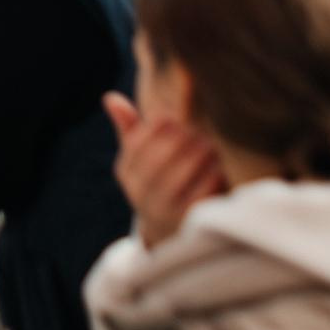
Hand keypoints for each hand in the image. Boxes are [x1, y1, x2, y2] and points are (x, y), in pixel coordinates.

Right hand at [104, 92, 224, 248]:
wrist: (171, 232)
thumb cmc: (157, 182)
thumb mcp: (140, 158)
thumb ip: (129, 127)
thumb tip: (110, 97)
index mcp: (126, 172)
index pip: (137, 142)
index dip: (158, 125)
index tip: (177, 117)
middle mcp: (139, 193)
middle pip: (158, 156)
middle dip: (181, 138)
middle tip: (199, 129)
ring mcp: (163, 210)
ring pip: (180, 173)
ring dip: (199, 153)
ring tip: (211, 144)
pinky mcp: (188, 221)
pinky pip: (201, 192)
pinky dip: (212, 175)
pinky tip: (219, 166)